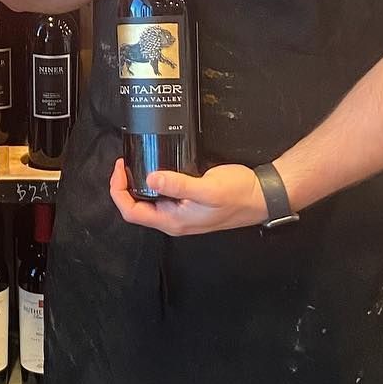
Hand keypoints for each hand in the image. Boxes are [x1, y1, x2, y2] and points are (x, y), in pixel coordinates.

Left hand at [108, 158, 266, 235]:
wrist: (262, 196)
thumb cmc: (238, 195)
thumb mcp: (208, 188)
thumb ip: (179, 185)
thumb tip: (151, 178)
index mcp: (173, 221)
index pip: (132, 212)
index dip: (119, 191)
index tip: (120, 168)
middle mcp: (173, 220)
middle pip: (136, 208)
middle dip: (124, 187)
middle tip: (124, 162)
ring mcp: (181, 212)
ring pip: (148, 202)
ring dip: (137, 185)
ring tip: (134, 163)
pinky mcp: (188, 203)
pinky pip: (162, 195)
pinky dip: (152, 182)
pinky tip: (154, 168)